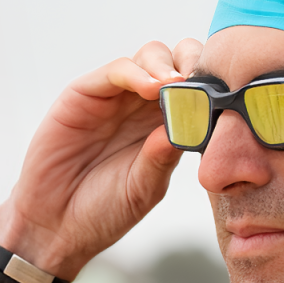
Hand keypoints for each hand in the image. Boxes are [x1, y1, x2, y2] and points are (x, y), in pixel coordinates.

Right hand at [0, 39, 202, 280]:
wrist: (56, 226)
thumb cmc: (103, 211)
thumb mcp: (144, 188)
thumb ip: (163, 157)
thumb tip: (189, 125)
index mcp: (164, 126)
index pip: (195, 89)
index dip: (211, 84)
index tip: (227, 94)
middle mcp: (141, 106)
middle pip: (177, 61)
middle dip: (195, 63)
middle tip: (205, 83)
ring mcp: (114, 97)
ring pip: (149, 57)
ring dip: (169, 65)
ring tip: (178, 87)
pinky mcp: (84, 94)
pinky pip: (115, 70)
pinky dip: (136, 73)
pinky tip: (153, 88)